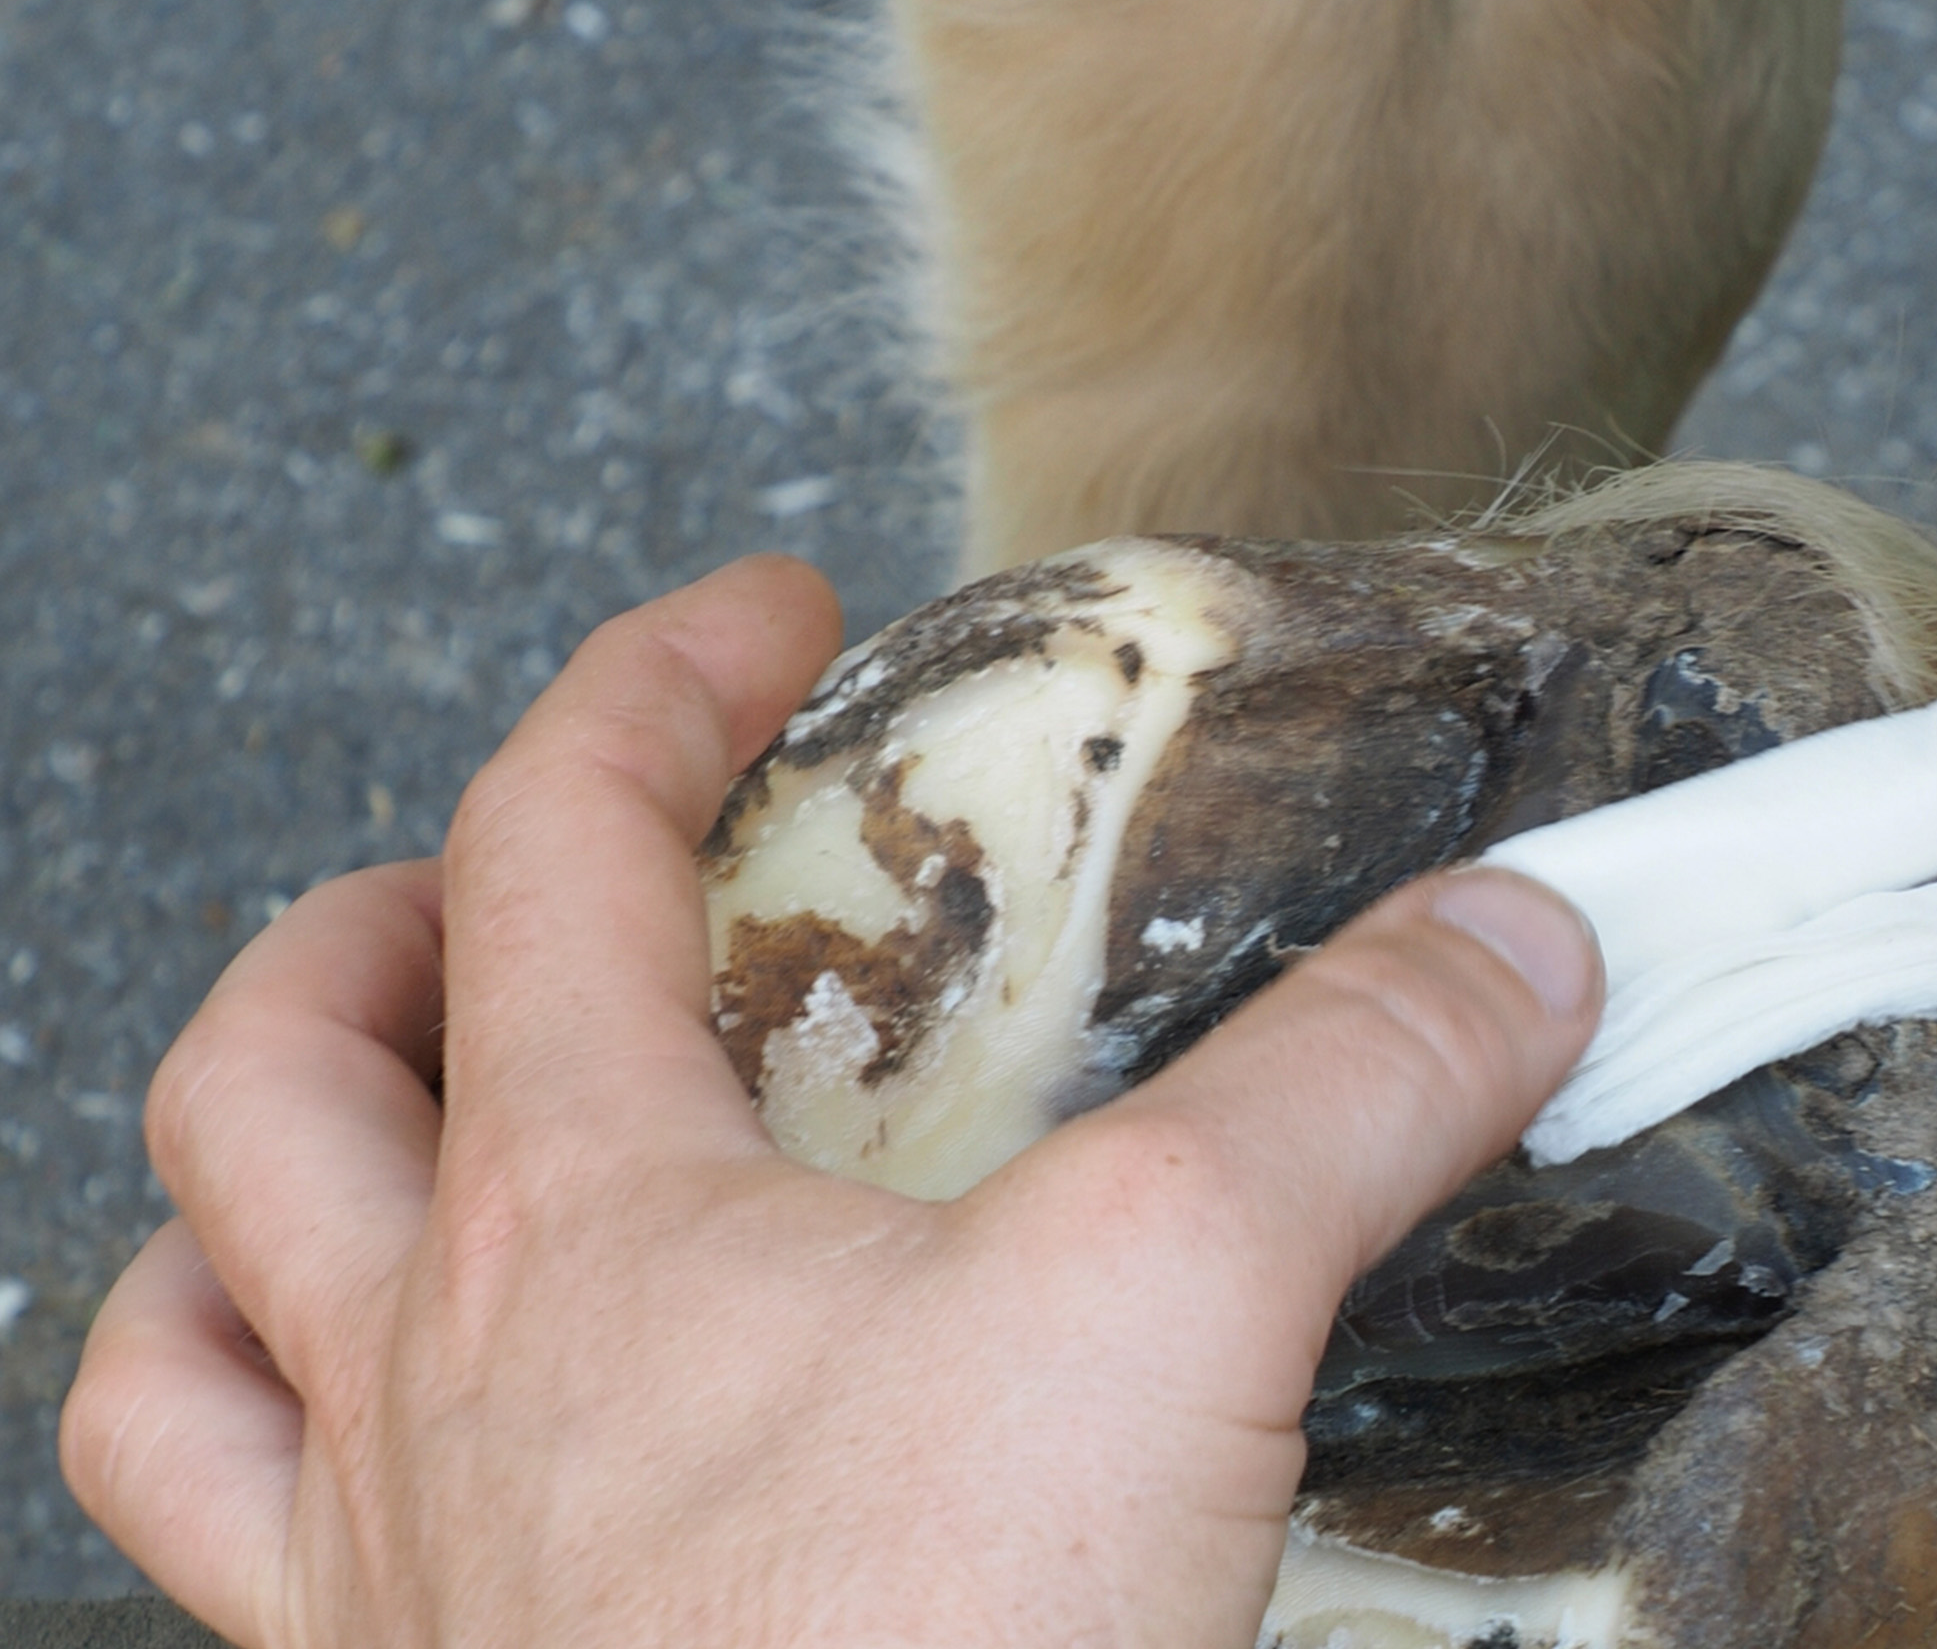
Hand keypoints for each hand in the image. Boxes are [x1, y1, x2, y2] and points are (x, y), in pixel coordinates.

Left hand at [60, 556, 1599, 1647]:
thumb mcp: (1183, 1301)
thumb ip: (1355, 1083)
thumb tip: (1517, 938)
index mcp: (581, 1220)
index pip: (552, 846)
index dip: (658, 685)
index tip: (769, 623)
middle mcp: (423, 1386)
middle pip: (281, 1067)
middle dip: (381, 919)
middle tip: (517, 883)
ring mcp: (382, 1583)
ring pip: (180, 1330)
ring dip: (245, 1198)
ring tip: (371, 1139)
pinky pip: (226, 1567)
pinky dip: (258, 1464)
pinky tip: (385, 1460)